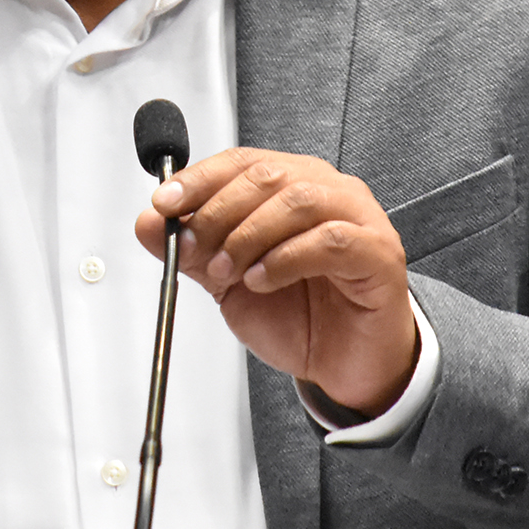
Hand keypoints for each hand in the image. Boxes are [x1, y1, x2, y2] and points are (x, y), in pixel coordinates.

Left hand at [134, 148, 415, 415]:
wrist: (346, 365)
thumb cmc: (301, 315)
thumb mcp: (229, 282)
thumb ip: (193, 250)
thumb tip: (148, 222)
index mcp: (294, 185)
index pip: (243, 162)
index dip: (199, 179)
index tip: (164, 204)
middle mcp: (329, 192)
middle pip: (267, 176)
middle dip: (218, 212)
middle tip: (192, 249)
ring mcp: (360, 219)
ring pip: (298, 201)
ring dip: (248, 236)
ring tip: (227, 272)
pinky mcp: (379, 255)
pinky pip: (332, 241)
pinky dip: (286, 258)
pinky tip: (262, 280)